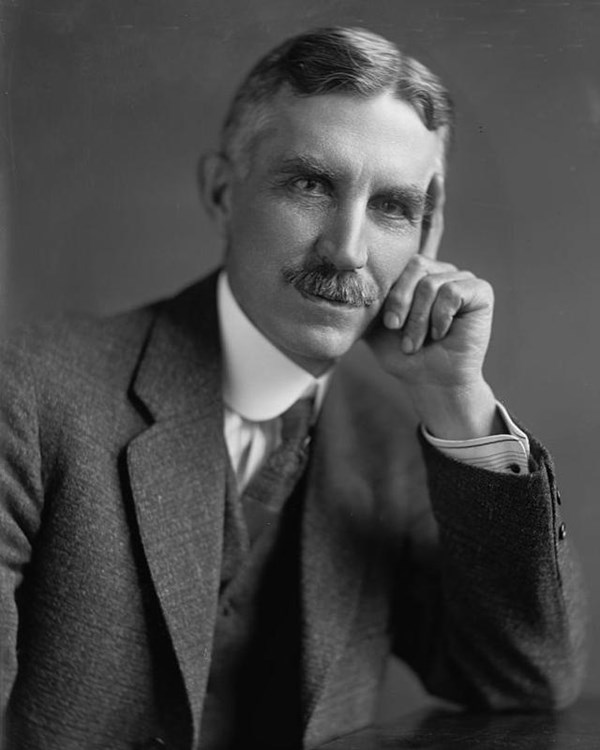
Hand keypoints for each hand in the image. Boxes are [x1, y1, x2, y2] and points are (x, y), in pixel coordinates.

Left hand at [366, 255, 500, 438]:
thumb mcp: (375, 326)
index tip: (389, 325)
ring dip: (419, 319)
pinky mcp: (481, 292)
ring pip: (431, 284)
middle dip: (403, 304)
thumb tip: (340, 282)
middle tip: (398, 331)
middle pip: (416, 266)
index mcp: (417, 275)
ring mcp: (462, 279)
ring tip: (418, 342)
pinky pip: (452, 292)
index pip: (400, 264)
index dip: (392, 294)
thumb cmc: (404, 355)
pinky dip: (440, 318)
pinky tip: (441, 335)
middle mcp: (441, 271)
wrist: (429, 381)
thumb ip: (363, 303)